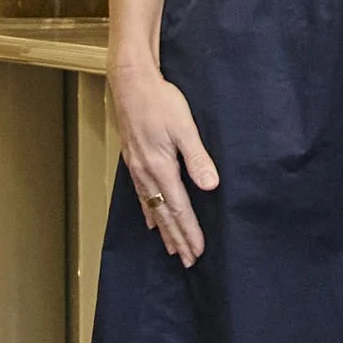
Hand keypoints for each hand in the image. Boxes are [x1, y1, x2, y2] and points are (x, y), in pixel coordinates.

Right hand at [112, 58, 219, 265]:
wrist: (131, 83)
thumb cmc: (160, 101)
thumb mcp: (184, 127)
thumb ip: (197, 158)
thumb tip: (211, 186)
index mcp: (161, 168)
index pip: (179, 208)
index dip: (189, 231)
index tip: (198, 251)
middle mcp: (146, 173)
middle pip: (164, 215)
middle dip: (177, 238)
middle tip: (188, 260)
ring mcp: (137, 168)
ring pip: (152, 208)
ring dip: (163, 230)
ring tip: (172, 248)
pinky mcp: (133, 160)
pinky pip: (141, 195)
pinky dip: (148, 212)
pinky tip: (150, 220)